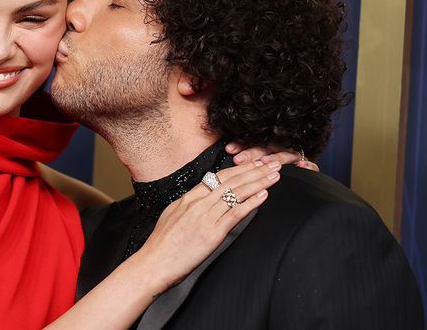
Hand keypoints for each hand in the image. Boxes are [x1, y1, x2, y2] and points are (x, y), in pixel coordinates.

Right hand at [133, 160, 280, 292]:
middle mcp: (198, 203)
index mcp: (188, 199)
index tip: (252, 163)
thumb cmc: (161, 246)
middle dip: (254, 170)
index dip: (238, 168)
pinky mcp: (212, 233)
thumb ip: (187, 207)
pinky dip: (251, 202)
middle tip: (270, 163)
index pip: (217, 177)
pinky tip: (263, 195)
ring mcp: (205, 216)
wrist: (153, 264)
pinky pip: (235, 213)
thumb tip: (198, 202)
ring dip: (258, 182)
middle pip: (230, 180)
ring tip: (273, 175)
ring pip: (236, 193)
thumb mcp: (171, 217)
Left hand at [225, 142, 319, 171]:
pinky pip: (310, 164)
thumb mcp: (257, 165)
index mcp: (265, 150)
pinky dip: (307, 165)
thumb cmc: (272, 170)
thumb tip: (224, 168)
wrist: (301, 169)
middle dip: (253, 153)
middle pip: (266, 149)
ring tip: (266, 161)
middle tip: (240, 159)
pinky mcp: (308, 165)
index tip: (229, 149)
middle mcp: (279, 151)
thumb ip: (243, 166)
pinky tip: (301, 166)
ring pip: (285, 154)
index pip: (252, 145)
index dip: (241, 146)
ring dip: (275, 157)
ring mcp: (294, 157)